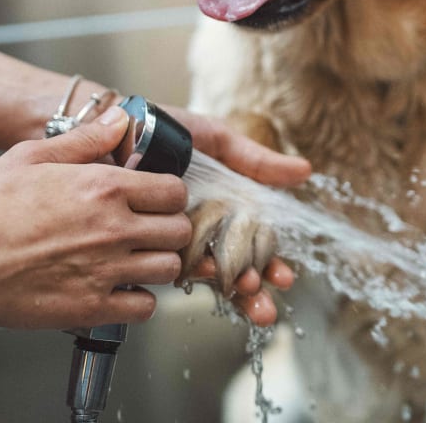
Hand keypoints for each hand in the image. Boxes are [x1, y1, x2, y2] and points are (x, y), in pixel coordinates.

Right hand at [0, 106, 190, 329]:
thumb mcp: (31, 156)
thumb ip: (85, 139)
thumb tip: (120, 120)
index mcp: (104, 188)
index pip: (175, 191)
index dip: (170, 195)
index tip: (157, 200)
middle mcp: (113, 228)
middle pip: (179, 231)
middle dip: (169, 228)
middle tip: (150, 230)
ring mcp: (105, 270)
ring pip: (168, 268)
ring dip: (157, 263)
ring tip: (137, 258)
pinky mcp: (92, 307)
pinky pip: (145, 307)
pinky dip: (139, 300)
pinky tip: (121, 288)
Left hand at [162, 106, 310, 325]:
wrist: (120, 124)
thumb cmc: (165, 129)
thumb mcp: (216, 140)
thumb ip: (256, 160)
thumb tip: (305, 171)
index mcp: (220, 209)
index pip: (251, 246)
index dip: (269, 264)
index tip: (284, 276)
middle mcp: (199, 229)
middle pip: (233, 268)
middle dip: (253, 289)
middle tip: (266, 301)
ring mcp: (172, 238)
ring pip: (206, 273)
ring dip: (231, 291)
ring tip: (247, 293)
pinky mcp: (142, 242)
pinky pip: (170, 263)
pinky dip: (193, 276)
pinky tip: (210, 280)